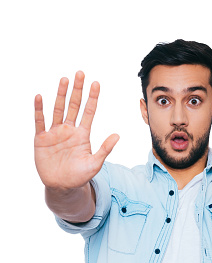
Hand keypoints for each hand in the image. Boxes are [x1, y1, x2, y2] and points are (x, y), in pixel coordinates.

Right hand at [34, 71, 118, 189]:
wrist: (62, 186)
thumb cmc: (79, 176)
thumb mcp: (95, 164)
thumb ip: (105, 149)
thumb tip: (117, 135)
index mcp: (82, 134)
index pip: (89, 112)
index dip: (92, 98)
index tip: (96, 83)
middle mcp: (69, 130)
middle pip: (73, 106)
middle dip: (77, 90)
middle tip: (81, 74)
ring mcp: (55, 133)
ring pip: (58, 109)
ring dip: (61, 95)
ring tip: (65, 80)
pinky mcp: (41, 139)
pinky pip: (40, 121)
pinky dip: (39, 110)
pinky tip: (40, 97)